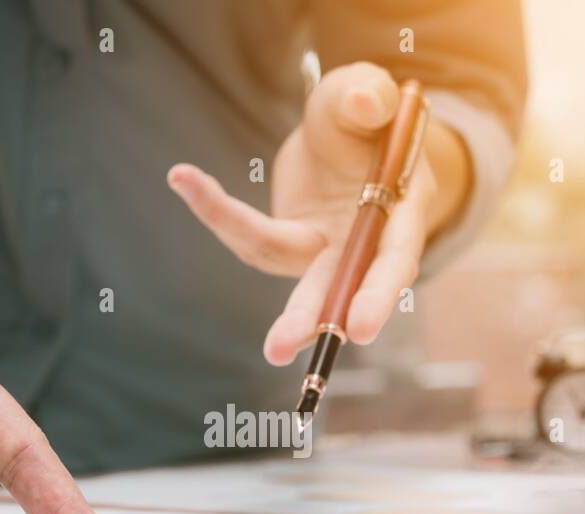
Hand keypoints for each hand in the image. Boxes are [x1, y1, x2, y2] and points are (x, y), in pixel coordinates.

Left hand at [168, 62, 469, 365]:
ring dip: (266, 301)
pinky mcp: (292, 244)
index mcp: (400, 210)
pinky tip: (184, 178)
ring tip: (240, 327)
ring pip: (298, 282)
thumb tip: (361, 101)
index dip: (376, 293)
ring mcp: (326, 250)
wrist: (347, 129)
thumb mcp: (366, 93)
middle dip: (313, 319)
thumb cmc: (366, 114)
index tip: (360, 327)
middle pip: (338, 287)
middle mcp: (364, 242)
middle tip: (278, 348)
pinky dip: (218, 211)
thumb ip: (366, 94)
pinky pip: (254, 236)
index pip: (392, 257)